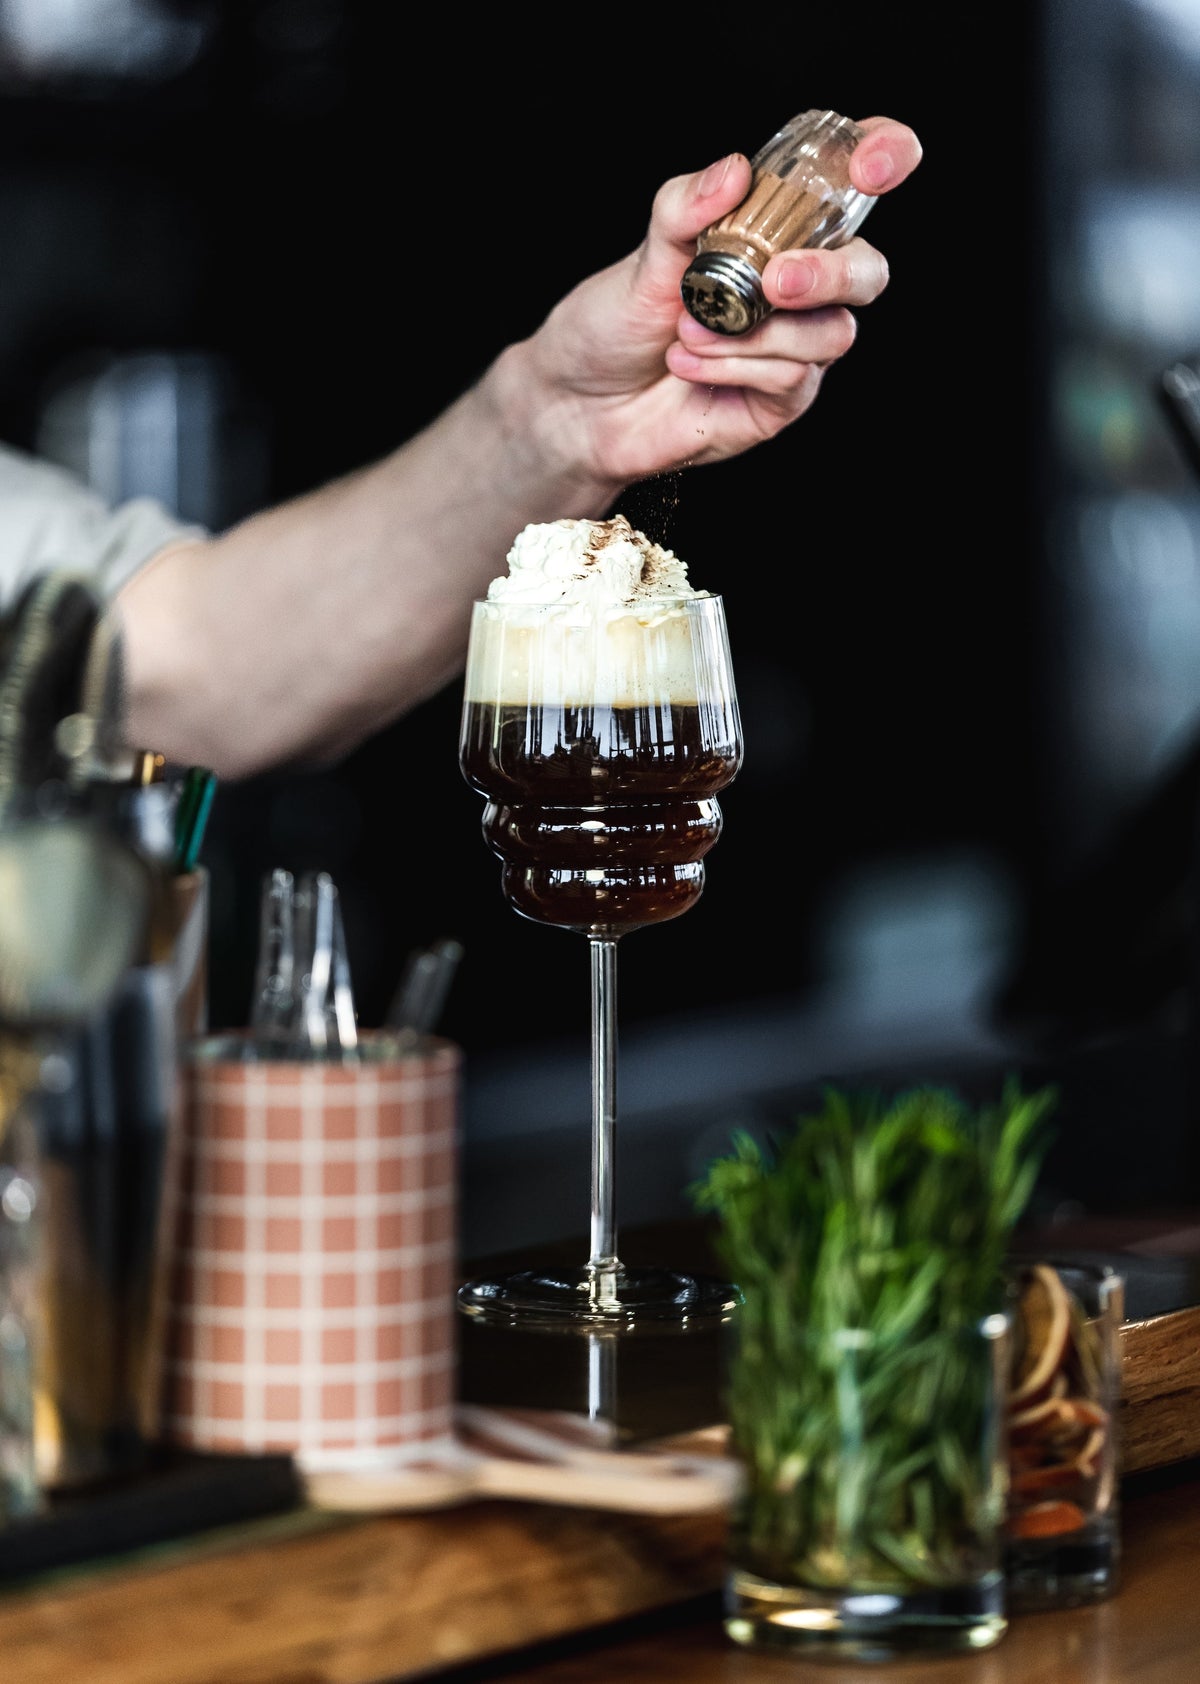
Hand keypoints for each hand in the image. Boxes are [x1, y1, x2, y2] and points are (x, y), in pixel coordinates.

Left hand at [519, 117, 921, 485]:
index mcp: (776, 235)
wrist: (582, 402)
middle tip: (774, 282)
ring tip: (689, 333)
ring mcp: (794, 348)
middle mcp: (797, 290)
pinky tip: (689, 363)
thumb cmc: (616, 324)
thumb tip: (735, 170)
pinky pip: (791, 379)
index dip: (886, 157)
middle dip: (831, 274)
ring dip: (757, 335)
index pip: (851, 187)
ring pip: (831, 334)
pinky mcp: (780, 402)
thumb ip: (686, 207)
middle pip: (867, 271)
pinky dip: (736, 367)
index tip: (874, 163)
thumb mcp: (644, 255)